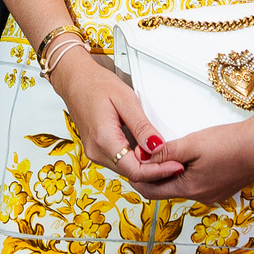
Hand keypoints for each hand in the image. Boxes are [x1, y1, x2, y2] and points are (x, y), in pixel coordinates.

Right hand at [51, 49, 185, 188]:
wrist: (75, 79)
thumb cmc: (96, 84)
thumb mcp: (126, 100)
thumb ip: (142, 126)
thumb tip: (157, 147)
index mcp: (104, 140)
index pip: (136, 170)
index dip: (159, 171)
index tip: (176, 165)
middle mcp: (96, 152)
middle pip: (132, 174)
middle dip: (156, 171)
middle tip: (177, 162)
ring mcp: (95, 152)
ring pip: (126, 169)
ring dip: (147, 167)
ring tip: (167, 157)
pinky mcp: (97, 149)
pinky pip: (120, 161)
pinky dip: (136, 160)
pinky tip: (149, 152)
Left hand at [139, 103, 253, 204]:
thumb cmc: (234, 142)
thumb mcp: (194, 143)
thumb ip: (165, 151)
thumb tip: (142, 156)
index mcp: (191, 190)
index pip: (152, 191)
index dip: (138, 175)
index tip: (132, 158)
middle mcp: (201, 197)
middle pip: (166, 189)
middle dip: (152, 173)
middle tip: (144, 153)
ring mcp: (213, 193)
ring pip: (181, 185)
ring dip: (169, 171)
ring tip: (163, 151)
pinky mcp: (222, 186)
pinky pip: (196, 182)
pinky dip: (186, 171)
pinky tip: (187, 156)